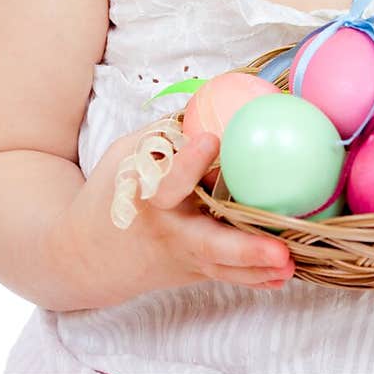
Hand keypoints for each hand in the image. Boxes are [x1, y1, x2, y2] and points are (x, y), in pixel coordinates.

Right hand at [52, 116, 295, 308]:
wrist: (83, 257)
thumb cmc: (109, 195)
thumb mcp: (125, 155)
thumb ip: (164, 134)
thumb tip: (209, 96)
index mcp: (147, 196)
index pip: (168, 180)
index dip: (188, 161)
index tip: (211, 140)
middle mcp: (168, 231)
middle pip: (207, 245)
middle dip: (244, 249)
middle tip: (279, 249)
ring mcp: (182, 258)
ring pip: (223, 267)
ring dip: (259, 268)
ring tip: (290, 263)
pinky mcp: (192, 271)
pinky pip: (226, 275)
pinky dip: (254, 278)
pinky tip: (283, 274)